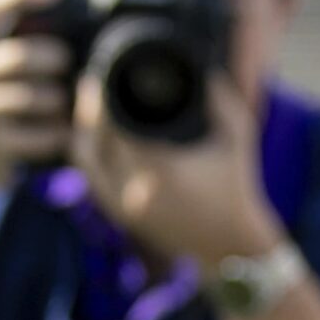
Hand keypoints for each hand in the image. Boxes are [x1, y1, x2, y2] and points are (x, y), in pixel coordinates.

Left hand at [72, 71, 283, 264]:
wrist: (230, 249)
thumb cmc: (236, 191)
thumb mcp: (237, 140)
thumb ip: (222, 101)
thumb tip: (206, 70)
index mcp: (159, 169)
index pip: (114, 126)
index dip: (101, 98)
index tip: (102, 75)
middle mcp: (133, 190)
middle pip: (90, 142)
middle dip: (87, 111)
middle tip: (90, 83)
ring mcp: (123, 207)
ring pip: (84, 163)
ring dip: (82, 133)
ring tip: (88, 108)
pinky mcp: (121, 217)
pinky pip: (92, 180)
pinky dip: (89, 156)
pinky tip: (93, 137)